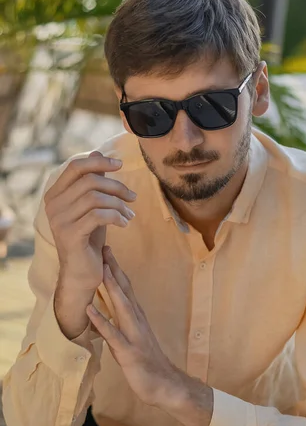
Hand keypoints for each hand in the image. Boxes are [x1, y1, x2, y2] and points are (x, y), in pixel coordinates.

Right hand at [45, 151, 136, 291]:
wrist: (82, 272)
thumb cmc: (88, 238)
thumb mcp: (93, 206)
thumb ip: (94, 182)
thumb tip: (99, 152)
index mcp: (55, 195)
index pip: (76, 167)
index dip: (99, 162)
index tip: (120, 165)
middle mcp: (53, 205)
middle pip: (89, 181)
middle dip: (116, 186)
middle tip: (132, 198)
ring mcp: (59, 220)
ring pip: (95, 197)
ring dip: (119, 204)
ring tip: (130, 214)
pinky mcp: (71, 235)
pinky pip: (98, 215)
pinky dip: (116, 216)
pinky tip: (125, 223)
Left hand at [86, 246, 179, 405]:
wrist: (165, 385)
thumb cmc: (148, 363)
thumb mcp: (133, 338)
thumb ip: (122, 323)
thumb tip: (108, 311)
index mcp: (137, 317)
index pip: (126, 288)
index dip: (116, 269)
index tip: (106, 251)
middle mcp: (137, 321)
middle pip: (125, 290)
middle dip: (114, 269)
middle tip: (104, 248)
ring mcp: (134, 335)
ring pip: (122, 307)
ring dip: (111, 287)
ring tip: (101, 270)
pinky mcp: (128, 351)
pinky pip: (113, 334)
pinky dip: (101, 321)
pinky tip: (90, 309)